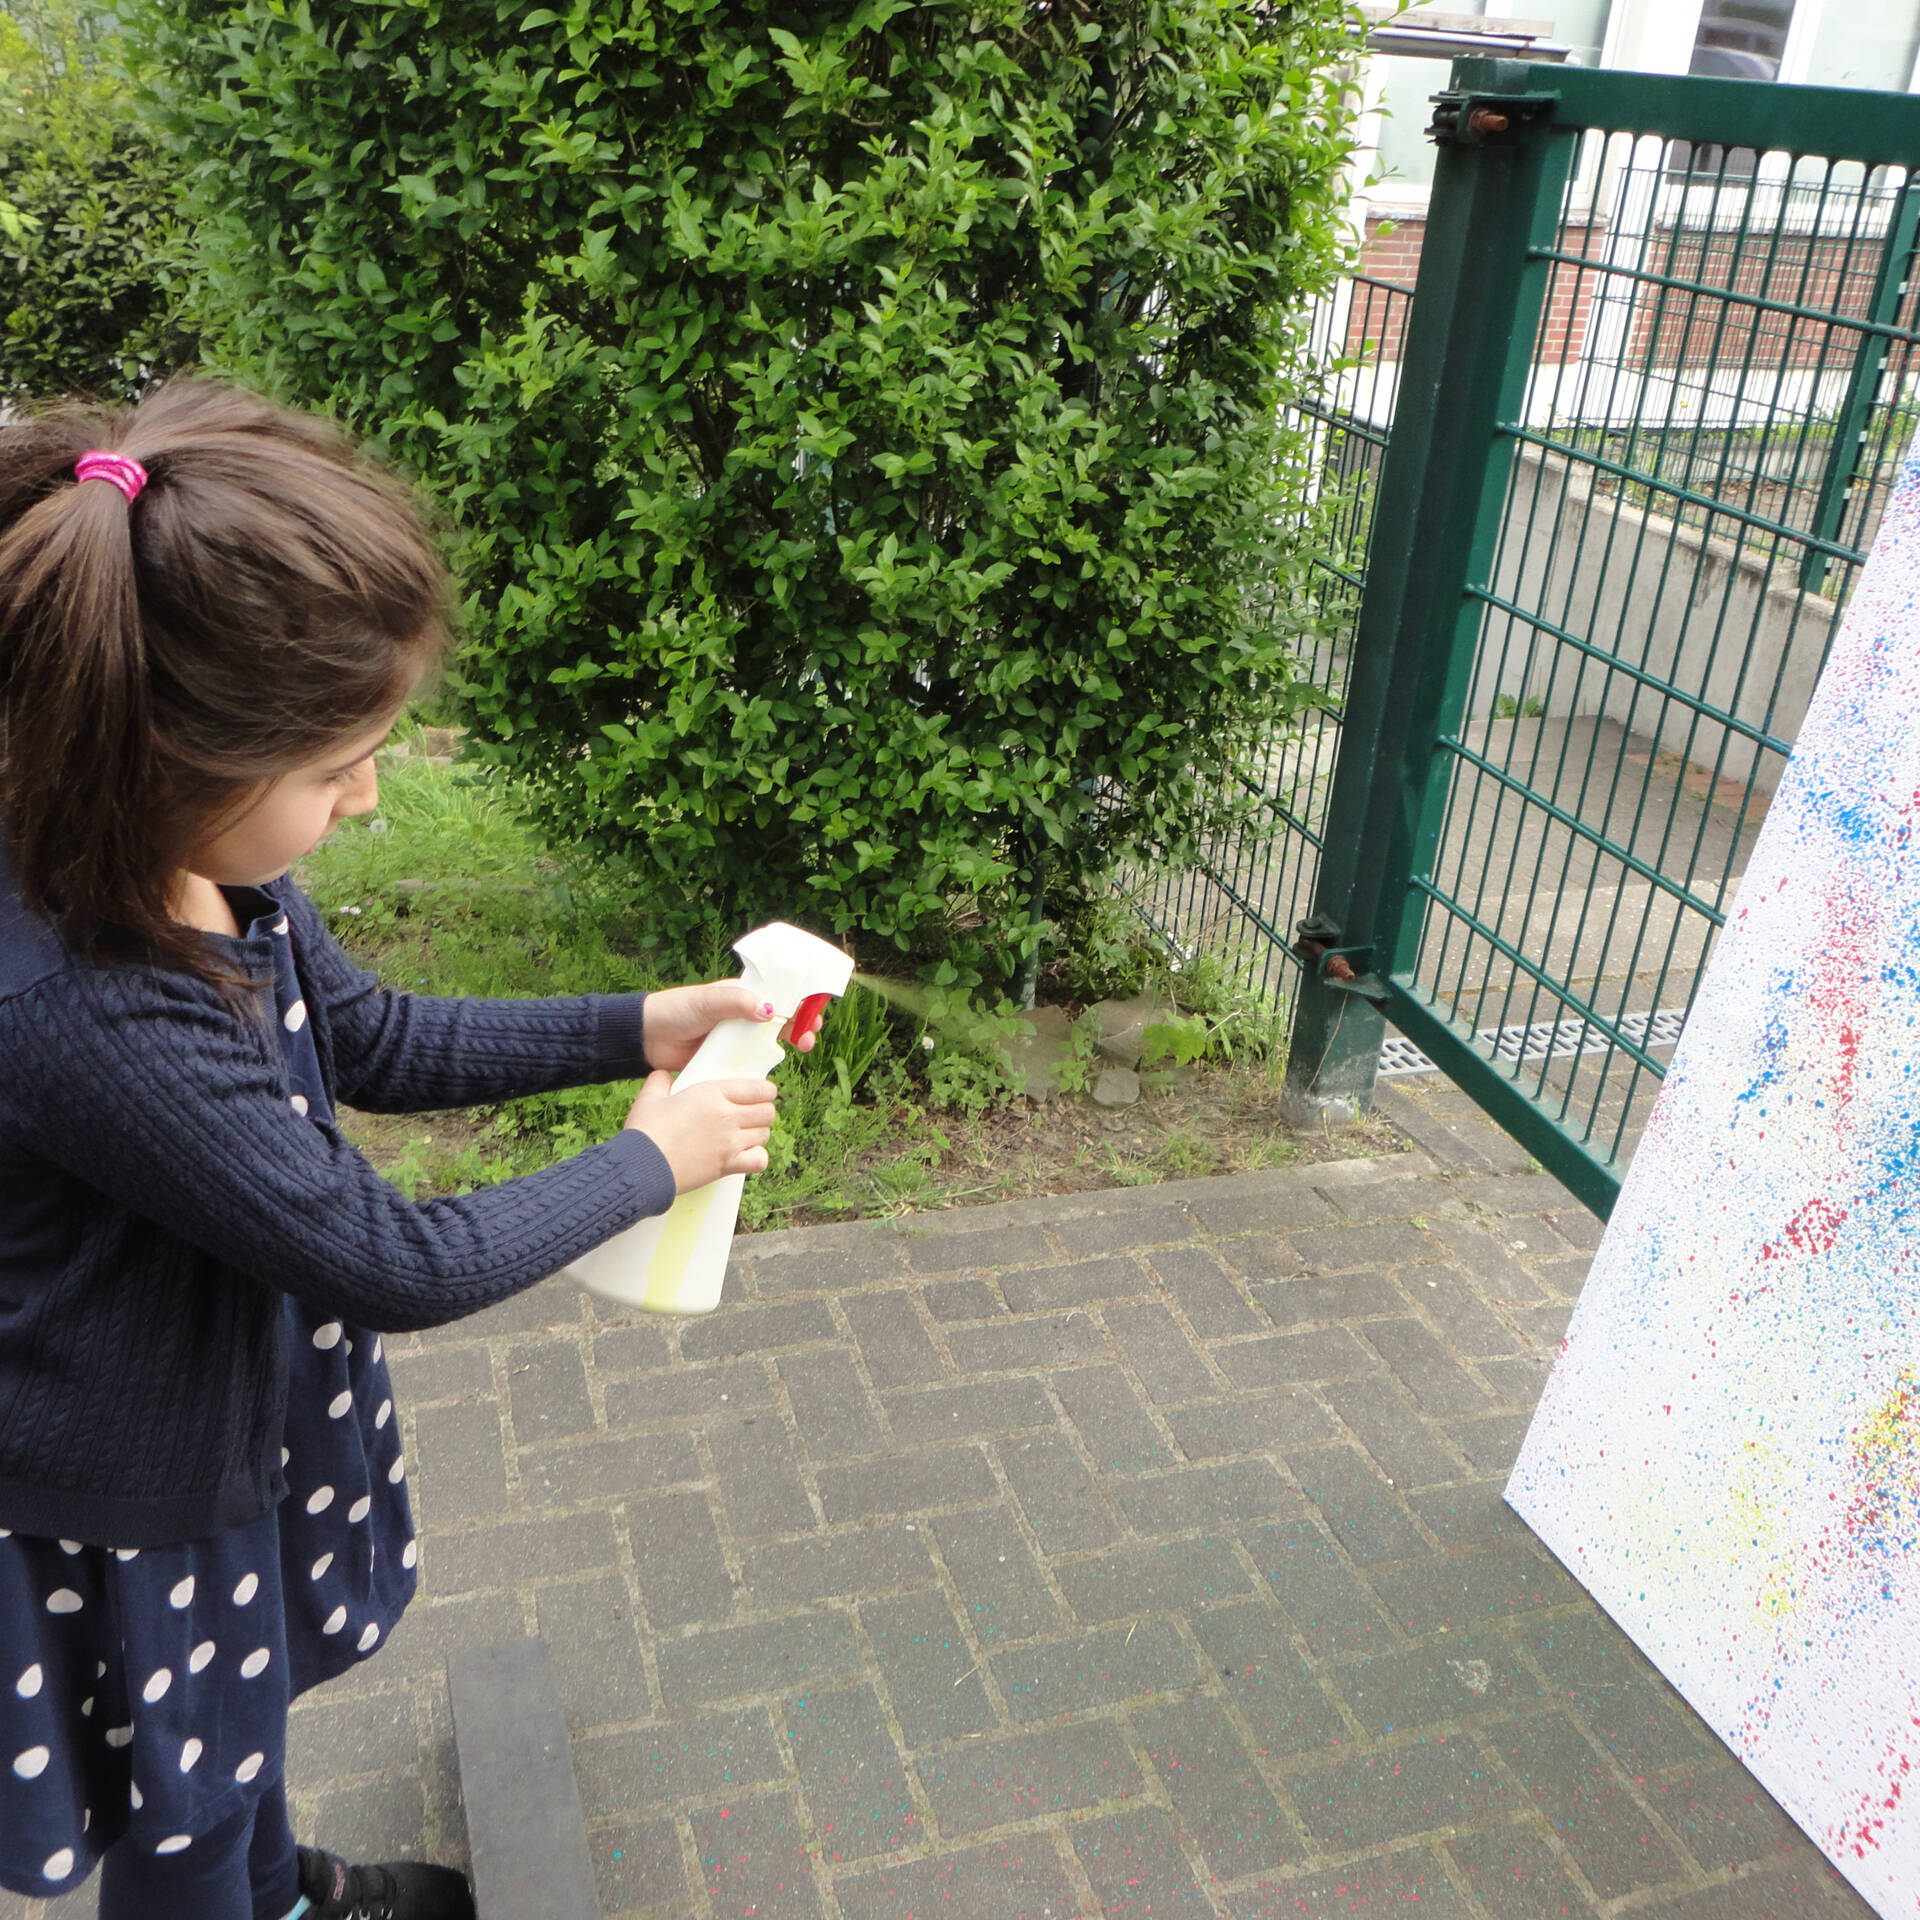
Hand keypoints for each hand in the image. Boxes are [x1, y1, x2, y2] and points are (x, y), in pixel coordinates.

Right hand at [624, 1071, 777, 1191]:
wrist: (641, 1166)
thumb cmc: (645, 1130)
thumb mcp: (649, 1096)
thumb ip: (660, 1080)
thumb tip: (665, 1076)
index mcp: (712, 1094)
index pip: (758, 1088)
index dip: (765, 1090)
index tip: (762, 1093)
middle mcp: (727, 1116)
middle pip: (767, 1111)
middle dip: (763, 1110)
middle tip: (752, 1113)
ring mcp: (730, 1142)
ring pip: (764, 1134)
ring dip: (758, 1132)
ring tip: (747, 1133)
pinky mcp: (728, 1166)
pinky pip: (759, 1160)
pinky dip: (757, 1157)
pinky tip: (745, 1154)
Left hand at [642, 981, 822, 1070]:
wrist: (647, 1038)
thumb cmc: (676, 1010)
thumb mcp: (707, 1002)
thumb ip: (736, 1003)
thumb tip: (770, 1010)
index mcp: (741, 996)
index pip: (778, 995)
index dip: (799, 1004)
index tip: (812, 1016)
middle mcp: (742, 1016)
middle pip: (780, 1021)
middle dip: (799, 1028)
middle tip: (807, 1040)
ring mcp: (735, 1040)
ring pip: (768, 1044)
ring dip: (786, 1048)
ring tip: (797, 1052)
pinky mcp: (727, 1061)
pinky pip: (750, 1065)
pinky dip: (764, 1069)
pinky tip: (773, 1073)